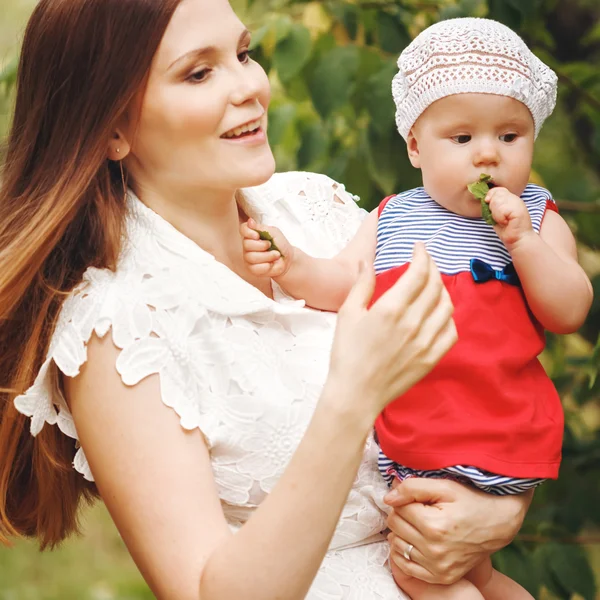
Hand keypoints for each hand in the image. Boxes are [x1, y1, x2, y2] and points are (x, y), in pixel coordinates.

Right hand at [240, 218, 293, 277]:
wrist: (288, 259)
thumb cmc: (280, 244)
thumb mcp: (274, 233)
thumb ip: (261, 228)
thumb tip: (249, 221)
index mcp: (252, 234)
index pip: (243, 229)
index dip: (248, 232)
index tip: (258, 235)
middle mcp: (247, 246)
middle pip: (246, 244)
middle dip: (262, 245)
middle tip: (271, 246)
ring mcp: (248, 258)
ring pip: (251, 257)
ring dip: (267, 256)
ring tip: (276, 255)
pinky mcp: (253, 269)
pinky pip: (256, 268)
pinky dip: (267, 266)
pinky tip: (271, 264)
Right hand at [326, 243, 456, 420]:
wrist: (356, 394)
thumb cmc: (347, 354)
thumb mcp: (347, 314)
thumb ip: (362, 285)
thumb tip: (368, 262)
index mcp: (391, 309)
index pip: (418, 273)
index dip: (422, 255)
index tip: (418, 247)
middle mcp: (413, 323)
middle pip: (435, 286)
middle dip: (432, 267)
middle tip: (425, 261)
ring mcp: (426, 342)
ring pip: (446, 306)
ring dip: (442, 289)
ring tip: (432, 284)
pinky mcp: (432, 358)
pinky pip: (451, 331)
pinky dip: (448, 316)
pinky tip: (438, 312)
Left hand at [384, 478, 531, 584]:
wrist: (498, 524)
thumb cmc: (471, 501)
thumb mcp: (444, 486)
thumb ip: (412, 488)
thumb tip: (388, 498)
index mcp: (434, 526)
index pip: (398, 508)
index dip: (404, 498)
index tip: (416, 497)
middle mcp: (434, 550)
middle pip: (395, 526)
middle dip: (401, 513)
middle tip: (417, 508)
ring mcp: (438, 567)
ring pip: (397, 544)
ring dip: (402, 531)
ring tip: (417, 523)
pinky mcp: (441, 577)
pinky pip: (406, 566)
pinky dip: (404, 552)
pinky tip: (414, 540)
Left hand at [485, 187, 534, 250]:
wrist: (518, 239)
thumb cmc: (507, 229)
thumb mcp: (497, 214)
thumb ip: (494, 205)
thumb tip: (485, 198)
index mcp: (511, 198)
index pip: (498, 189)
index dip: (490, 195)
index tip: (487, 203)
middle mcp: (515, 199)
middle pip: (496, 195)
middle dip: (492, 207)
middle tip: (499, 218)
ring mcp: (518, 204)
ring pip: (497, 202)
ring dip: (496, 214)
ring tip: (503, 220)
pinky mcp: (518, 211)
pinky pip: (502, 210)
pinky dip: (500, 218)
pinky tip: (506, 223)